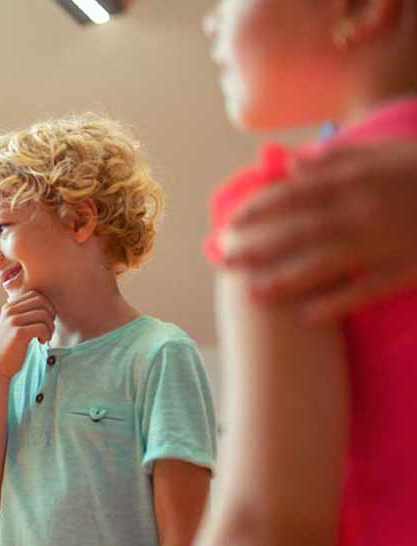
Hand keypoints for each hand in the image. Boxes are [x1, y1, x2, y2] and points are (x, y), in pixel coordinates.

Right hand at [0, 289, 54, 379]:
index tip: (45, 320)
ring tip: (44, 337)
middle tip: (47, 328)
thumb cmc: (10, 347)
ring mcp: (12, 321)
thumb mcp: (13, 325)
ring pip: (44, 314)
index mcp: (9, 306)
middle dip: (50, 314)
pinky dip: (46, 335)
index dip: (46, 305)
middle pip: (41, 301)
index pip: (36, 294)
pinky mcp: (18, 333)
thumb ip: (24, 313)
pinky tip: (41, 342)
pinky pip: (42, 327)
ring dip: (50, 327)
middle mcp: (9, 310)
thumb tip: (46, 303)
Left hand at [221, 140, 416, 322]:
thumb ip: (337, 158)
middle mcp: (365, 210)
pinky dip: (335, 303)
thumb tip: (290, 162)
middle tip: (223, 261)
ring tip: (253, 294)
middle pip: (299, 230)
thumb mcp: (388, 153)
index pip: (295, 194)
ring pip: (326, 263)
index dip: (258, 210)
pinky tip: (305, 317)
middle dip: (258, 246)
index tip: (230, 222)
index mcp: (358, 179)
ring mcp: (386, 242)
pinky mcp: (407, 270)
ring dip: (285, 279)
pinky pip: (365, 290)